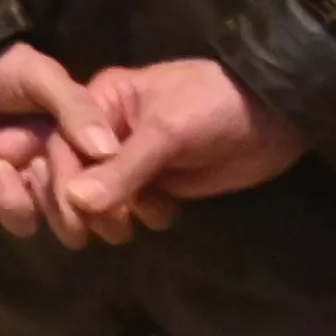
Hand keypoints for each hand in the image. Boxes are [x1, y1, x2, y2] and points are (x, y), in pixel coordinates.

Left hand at [0, 44, 110, 240]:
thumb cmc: (0, 65)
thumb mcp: (43, 76)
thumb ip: (77, 109)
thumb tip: (107, 151)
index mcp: (79, 144)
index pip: (100, 185)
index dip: (92, 190)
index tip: (81, 182)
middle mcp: (54, 169)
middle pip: (69, 216)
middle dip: (55, 202)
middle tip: (36, 167)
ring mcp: (18, 181)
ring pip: (28, 219)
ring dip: (14, 200)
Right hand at [49, 59, 308, 240]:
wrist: (275, 117)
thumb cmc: (214, 108)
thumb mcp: (167, 132)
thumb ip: (123, 169)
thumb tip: (76, 202)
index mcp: (101, 102)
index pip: (61, 144)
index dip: (61, 181)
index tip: (78, 213)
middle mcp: (107, 130)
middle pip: (70, 173)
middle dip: (79, 205)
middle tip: (95, 233)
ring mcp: (132, 158)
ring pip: (97, 195)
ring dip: (109, 216)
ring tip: (128, 228)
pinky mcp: (157, 181)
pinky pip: (129, 206)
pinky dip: (138, 217)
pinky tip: (162, 216)